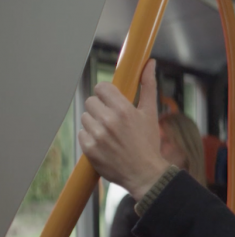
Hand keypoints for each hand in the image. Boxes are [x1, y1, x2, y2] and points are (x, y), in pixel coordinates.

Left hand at [78, 59, 169, 200]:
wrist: (144, 173)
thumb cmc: (148, 143)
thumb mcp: (151, 113)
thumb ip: (148, 86)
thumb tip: (150, 63)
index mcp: (124, 110)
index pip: (101, 87)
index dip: (106, 93)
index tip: (112, 100)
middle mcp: (108, 121)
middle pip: (91, 101)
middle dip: (100, 108)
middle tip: (112, 119)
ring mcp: (97, 136)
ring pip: (85, 117)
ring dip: (95, 123)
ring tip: (110, 133)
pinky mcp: (89, 149)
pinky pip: (82, 133)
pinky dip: (91, 137)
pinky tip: (104, 144)